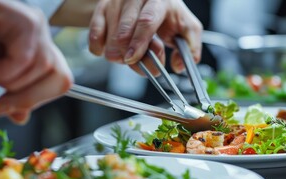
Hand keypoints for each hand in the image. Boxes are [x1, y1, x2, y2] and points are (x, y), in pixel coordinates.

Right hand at [0, 0, 72, 124]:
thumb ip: (11, 93)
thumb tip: (22, 118)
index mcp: (37, 46)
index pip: (61, 81)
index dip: (38, 100)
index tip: (6, 107)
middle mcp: (40, 34)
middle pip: (62, 78)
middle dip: (30, 98)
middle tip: (1, 104)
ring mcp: (34, 24)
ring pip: (45, 69)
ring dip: (9, 81)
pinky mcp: (23, 20)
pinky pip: (26, 58)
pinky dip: (3, 70)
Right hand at [88, 0, 202, 74]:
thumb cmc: (168, 14)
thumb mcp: (187, 27)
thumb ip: (191, 48)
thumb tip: (178, 66)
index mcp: (159, 0)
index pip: (146, 21)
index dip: (139, 43)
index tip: (133, 59)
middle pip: (124, 32)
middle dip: (129, 54)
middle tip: (137, 60)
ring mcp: (115, 2)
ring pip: (108, 36)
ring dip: (119, 54)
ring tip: (132, 50)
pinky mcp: (101, 8)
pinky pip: (94, 35)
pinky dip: (101, 48)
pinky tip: (113, 48)